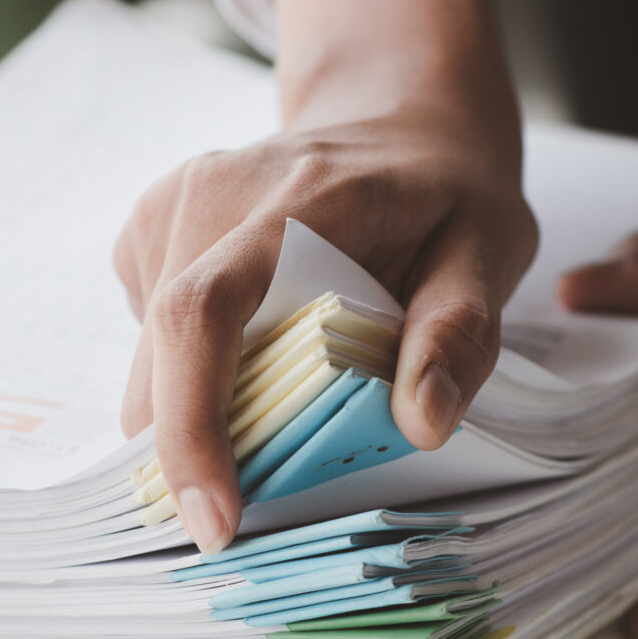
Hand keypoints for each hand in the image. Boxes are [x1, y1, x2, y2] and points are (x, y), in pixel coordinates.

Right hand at [115, 0, 532, 552]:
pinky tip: (261, 338)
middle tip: (275, 485)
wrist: (398, 118)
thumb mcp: (491, 248)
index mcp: (294, 201)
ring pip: (152, 360)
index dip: (190, 424)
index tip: (213, 520)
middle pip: (163, 356)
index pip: (204, 314)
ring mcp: (166, 205)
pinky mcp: (146, 228)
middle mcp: (208, 196)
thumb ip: (459, 332)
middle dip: (200, 448)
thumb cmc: (447, 192)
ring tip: (288, 384)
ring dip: (203, 408)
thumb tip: (422, 423)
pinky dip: (196, 372)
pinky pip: (152, 338)